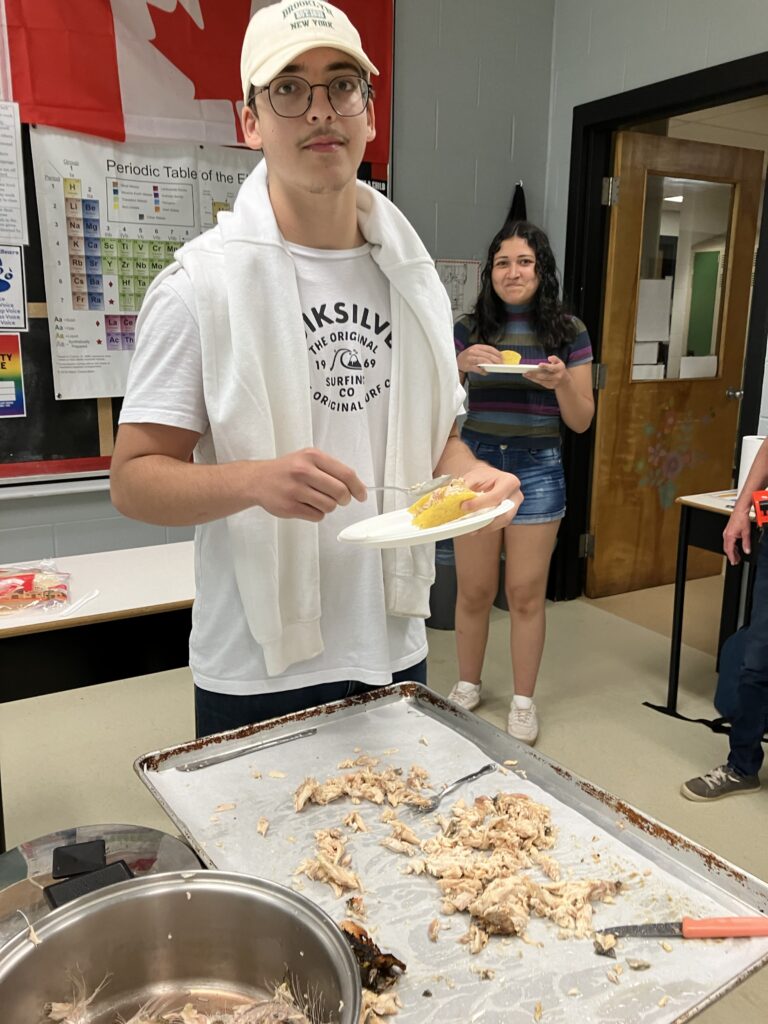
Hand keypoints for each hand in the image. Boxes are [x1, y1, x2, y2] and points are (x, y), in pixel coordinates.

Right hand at [249, 448, 365, 521]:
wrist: (257, 480)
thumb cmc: (287, 469)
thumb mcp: (308, 459)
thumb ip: (331, 469)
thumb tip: (357, 486)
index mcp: (312, 457)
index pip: (345, 474)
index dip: (358, 487)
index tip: (362, 495)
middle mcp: (303, 471)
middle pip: (340, 492)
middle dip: (344, 499)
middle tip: (340, 499)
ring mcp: (295, 490)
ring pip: (329, 506)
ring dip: (328, 506)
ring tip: (317, 499)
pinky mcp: (290, 507)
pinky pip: (317, 516)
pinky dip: (316, 513)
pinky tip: (306, 505)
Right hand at [457, 345, 501, 374]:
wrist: (457, 362)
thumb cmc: (468, 357)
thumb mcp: (476, 352)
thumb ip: (485, 353)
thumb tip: (497, 357)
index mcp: (477, 347)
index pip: (489, 348)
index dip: (497, 353)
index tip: (502, 357)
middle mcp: (473, 351)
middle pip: (487, 355)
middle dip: (496, 360)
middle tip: (501, 364)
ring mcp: (470, 358)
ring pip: (483, 361)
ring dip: (490, 364)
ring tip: (495, 368)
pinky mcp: (467, 365)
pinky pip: (477, 369)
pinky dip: (482, 371)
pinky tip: (485, 372)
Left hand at [458, 462, 522, 531]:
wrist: (488, 477)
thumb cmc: (481, 476)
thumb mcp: (473, 476)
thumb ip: (467, 487)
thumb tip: (458, 500)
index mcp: (510, 482)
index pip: (495, 497)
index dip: (479, 504)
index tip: (464, 507)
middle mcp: (516, 495)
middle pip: (503, 514)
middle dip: (485, 521)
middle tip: (469, 524)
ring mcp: (514, 507)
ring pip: (502, 522)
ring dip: (486, 527)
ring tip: (470, 528)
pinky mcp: (509, 515)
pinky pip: (499, 524)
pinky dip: (487, 527)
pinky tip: (475, 528)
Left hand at [524, 355, 567, 388]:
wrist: (564, 381)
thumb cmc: (559, 369)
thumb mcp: (559, 362)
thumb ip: (555, 358)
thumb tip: (549, 358)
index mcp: (559, 369)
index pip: (552, 368)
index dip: (546, 366)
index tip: (539, 364)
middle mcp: (557, 377)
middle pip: (544, 376)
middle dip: (535, 374)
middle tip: (526, 372)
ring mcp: (553, 383)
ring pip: (541, 380)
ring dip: (532, 377)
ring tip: (525, 374)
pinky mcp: (549, 386)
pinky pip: (540, 383)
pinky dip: (534, 380)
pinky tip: (528, 377)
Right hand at [723, 508, 751, 564]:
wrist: (740, 511)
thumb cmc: (742, 519)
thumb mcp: (746, 532)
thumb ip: (746, 543)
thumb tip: (747, 551)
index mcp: (729, 536)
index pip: (729, 550)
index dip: (732, 557)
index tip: (734, 562)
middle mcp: (726, 535)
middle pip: (727, 549)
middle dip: (731, 556)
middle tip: (736, 561)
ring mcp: (726, 533)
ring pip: (727, 545)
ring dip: (731, 551)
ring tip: (737, 556)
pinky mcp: (728, 531)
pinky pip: (728, 541)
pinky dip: (732, 546)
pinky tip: (736, 548)